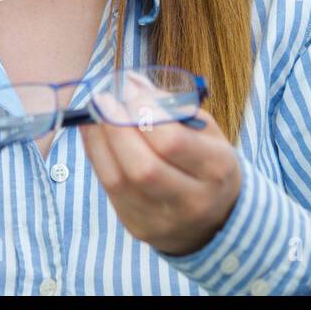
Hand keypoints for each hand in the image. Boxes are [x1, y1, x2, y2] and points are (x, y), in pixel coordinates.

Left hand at [79, 96, 241, 256]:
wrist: (217, 219)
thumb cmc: (207, 161)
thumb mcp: (205, 131)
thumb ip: (171, 105)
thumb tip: (131, 82)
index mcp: (216, 169)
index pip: (172, 142)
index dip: (144, 111)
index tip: (129, 88)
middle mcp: (192, 201)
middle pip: (143, 167)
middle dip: (116, 127)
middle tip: (104, 99)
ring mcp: (163, 220)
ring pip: (119, 181)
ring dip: (100, 141)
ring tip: (94, 113)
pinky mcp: (138, 227)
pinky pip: (109, 190)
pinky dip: (96, 157)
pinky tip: (94, 134)